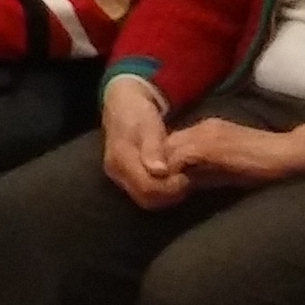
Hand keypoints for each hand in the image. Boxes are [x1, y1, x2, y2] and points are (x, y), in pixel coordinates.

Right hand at [101, 77, 187, 206]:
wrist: (121, 105)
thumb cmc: (138, 112)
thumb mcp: (148, 125)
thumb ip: (153, 148)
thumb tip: (159, 172)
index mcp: (120, 159)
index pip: (147, 188)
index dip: (171, 187)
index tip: (188, 176)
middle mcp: (116, 173)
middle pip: (146, 199)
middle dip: (170, 194)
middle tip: (188, 179)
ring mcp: (118, 177)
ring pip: (145, 199)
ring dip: (167, 194)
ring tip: (182, 178)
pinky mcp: (123, 178)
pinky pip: (143, 193)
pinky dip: (161, 190)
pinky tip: (172, 178)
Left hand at [166, 113, 304, 188]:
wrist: (287, 153)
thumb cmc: (263, 164)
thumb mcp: (226, 167)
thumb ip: (203, 171)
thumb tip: (181, 185)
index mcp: (204, 129)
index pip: (169, 142)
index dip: (161, 161)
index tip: (159, 180)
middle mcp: (201, 128)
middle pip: (163, 143)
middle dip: (156, 165)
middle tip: (156, 186)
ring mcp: (205, 135)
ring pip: (167, 149)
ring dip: (163, 170)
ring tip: (164, 190)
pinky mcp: (211, 146)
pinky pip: (180, 157)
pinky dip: (175, 172)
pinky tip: (178, 187)